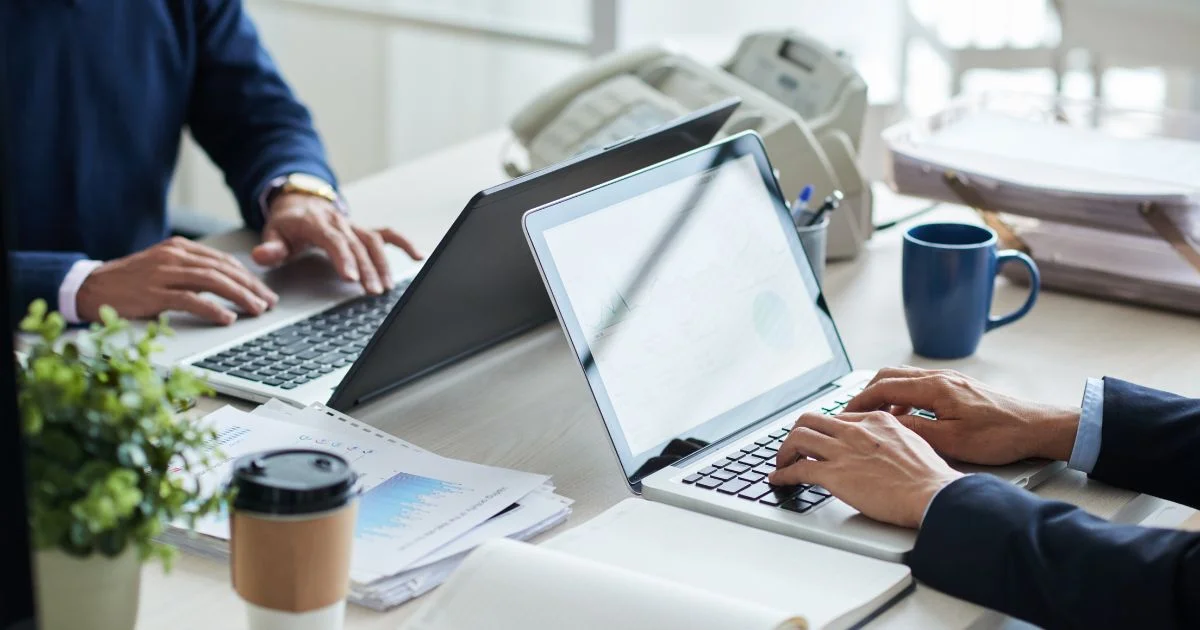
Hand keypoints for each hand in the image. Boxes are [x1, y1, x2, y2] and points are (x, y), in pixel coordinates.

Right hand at [76, 237, 278, 324]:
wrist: (90, 287)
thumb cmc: (131, 281)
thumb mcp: (164, 267)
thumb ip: (194, 270)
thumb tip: (230, 280)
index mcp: (179, 248)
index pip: (223, 260)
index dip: (248, 276)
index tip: (264, 291)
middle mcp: (173, 257)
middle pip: (223, 270)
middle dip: (251, 287)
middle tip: (269, 302)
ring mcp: (163, 274)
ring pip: (212, 282)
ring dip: (239, 296)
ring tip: (256, 309)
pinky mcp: (153, 293)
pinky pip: (190, 300)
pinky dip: (213, 308)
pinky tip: (228, 318)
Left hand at [251, 194, 421, 294]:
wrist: (300, 203)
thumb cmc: (288, 224)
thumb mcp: (273, 233)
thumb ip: (270, 247)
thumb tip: (263, 255)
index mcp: (316, 222)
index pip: (333, 239)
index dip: (343, 258)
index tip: (351, 278)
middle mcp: (339, 222)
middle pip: (357, 245)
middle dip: (367, 269)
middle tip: (372, 292)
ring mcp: (354, 225)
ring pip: (374, 242)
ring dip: (383, 264)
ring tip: (386, 287)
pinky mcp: (364, 230)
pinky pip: (387, 234)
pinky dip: (404, 244)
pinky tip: (417, 256)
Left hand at [769, 411, 963, 528]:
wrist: (932, 494)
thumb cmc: (929, 477)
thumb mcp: (913, 443)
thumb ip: (892, 439)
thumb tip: (884, 449)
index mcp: (876, 420)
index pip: (838, 418)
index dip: (824, 430)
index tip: (818, 439)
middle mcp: (856, 430)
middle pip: (810, 420)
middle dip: (797, 434)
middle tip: (793, 448)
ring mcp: (843, 451)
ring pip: (798, 438)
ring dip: (784, 451)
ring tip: (781, 463)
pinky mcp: (834, 474)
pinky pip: (797, 469)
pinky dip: (783, 474)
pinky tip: (778, 480)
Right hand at [844, 367, 1080, 465]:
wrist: (1036, 427)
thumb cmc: (1000, 435)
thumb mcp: (951, 440)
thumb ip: (915, 428)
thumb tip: (886, 423)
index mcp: (935, 387)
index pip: (884, 387)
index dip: (859, 401)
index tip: (844, 414)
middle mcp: (940, 377)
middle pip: (890, 375)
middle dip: (866, 393)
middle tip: (852, 413)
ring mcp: (950, 379)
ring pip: (904, 379)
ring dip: (885, 394)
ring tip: (874, 417)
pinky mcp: (958, 387)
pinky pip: (920, 385)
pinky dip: (903, 397)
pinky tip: (906, 417)